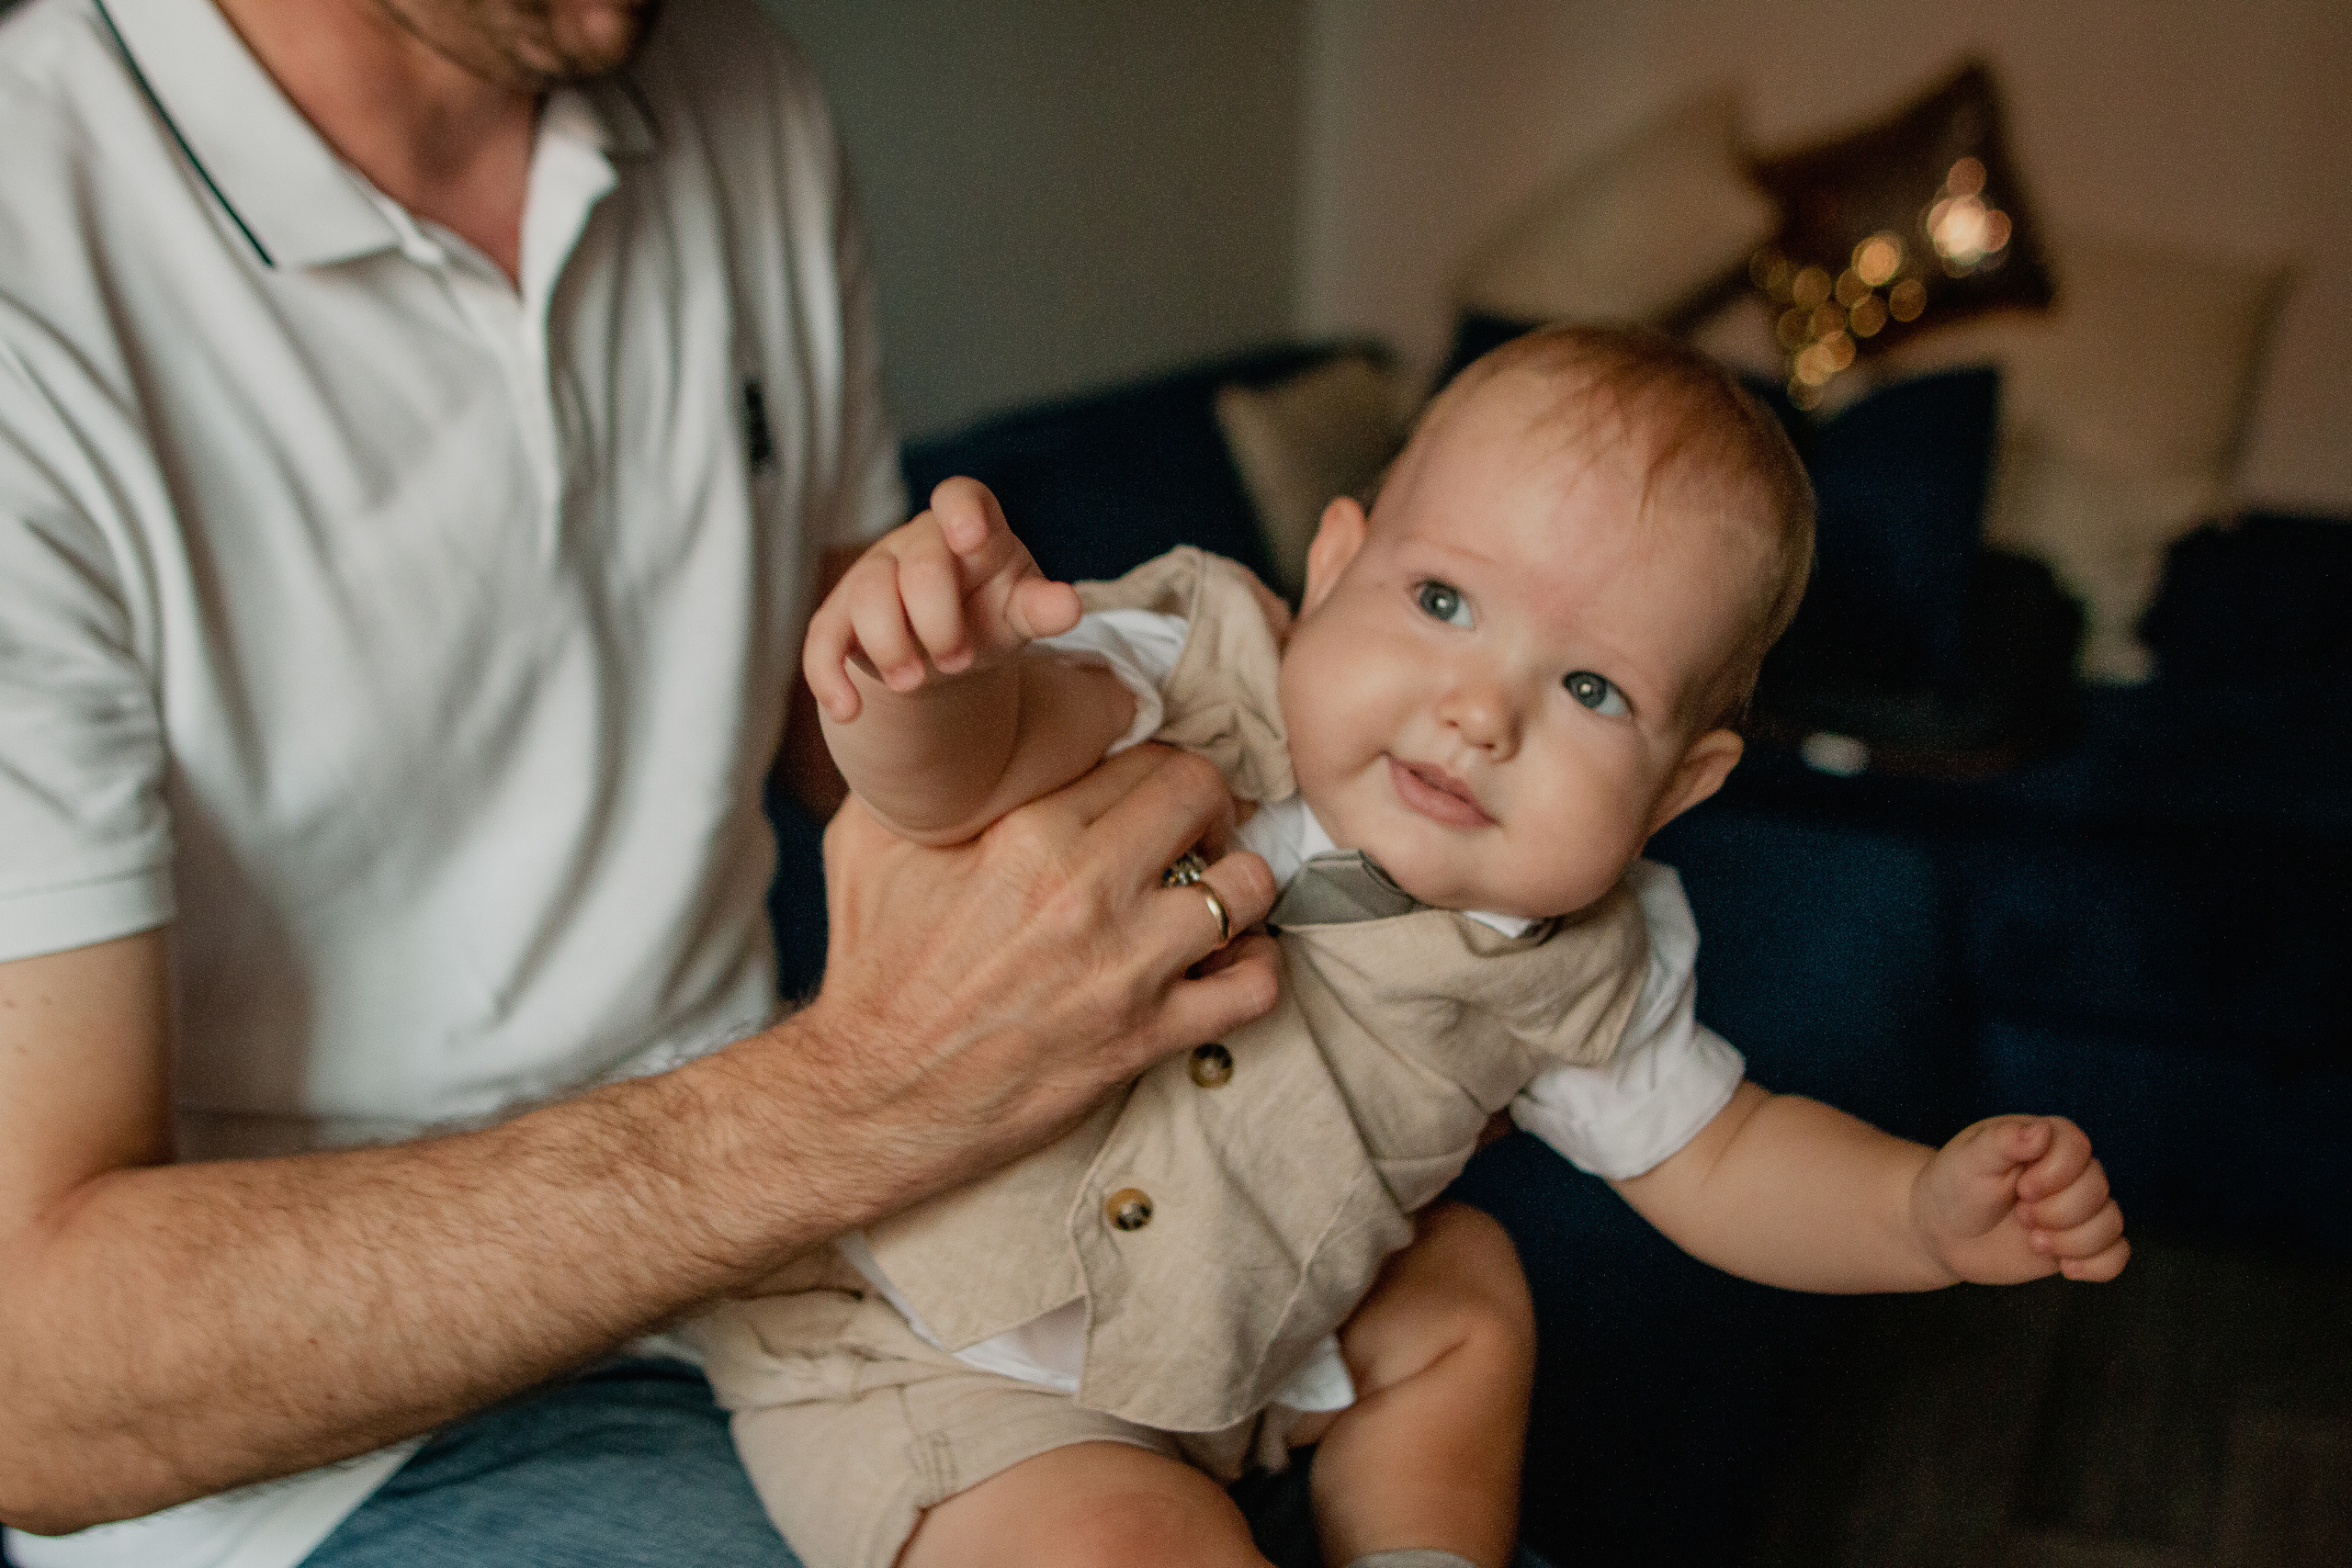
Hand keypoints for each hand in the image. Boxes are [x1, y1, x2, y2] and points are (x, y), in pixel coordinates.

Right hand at [747, 744, 1279, 1218]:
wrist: (871, 1094)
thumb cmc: (871, 965)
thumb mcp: (871, 840)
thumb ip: (932, 778)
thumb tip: (971, 732)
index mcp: (1027, 834)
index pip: (1139, 756)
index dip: (1150, 763)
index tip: (1145, 787)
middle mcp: (1087, 893)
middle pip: (1200, 795)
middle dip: (1203, 801)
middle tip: (1190, 825)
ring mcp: (1125, 969)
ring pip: (1246, 885)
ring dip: (1237, 880)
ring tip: (1213, 890)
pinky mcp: (1144, 1037)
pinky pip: (1252, 989)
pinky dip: (1256, 968)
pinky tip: (1227, 961)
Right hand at [803, 477, 1082, 721]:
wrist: (945, 649)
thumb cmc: (989, 614)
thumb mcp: (1020, 612)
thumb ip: (1042, 608)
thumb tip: (1069, 606)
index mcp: (969, 528)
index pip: (959, 496)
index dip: (962, 512)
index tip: (971, 540)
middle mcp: (916, 544)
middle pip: (919, 564)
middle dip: (938, 618)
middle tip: (959, 660)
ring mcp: (873, 576)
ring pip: (868, 595)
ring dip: (891, 645)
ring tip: (915, 684)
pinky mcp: (840, 618)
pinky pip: (822, 640)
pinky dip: (831, 677)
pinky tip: (849, 711)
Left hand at [1911, 1115, 2127, 1284]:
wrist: (1943, 1230)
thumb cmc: (1954, 1185)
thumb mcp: (1971, 1158)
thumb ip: (2004, 1140)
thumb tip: (2041, 1129)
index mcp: (2047, 1140)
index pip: (2079, 1149)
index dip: (2056, 1175)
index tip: (2022, 1189)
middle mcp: (2071, 1172)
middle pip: (2098, 1190)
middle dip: (2057, 1212)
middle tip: (2021, 1215)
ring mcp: (2078, 1209)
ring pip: (2111, 1224)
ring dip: (2072, 1240)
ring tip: (2033, 1241)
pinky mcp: (2080, 1243)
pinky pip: (2117, 1255)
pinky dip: (2097, 1265)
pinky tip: (2065, 1266)